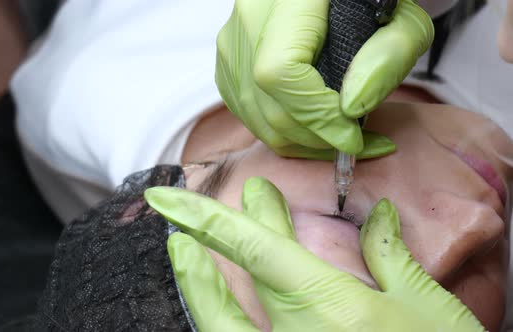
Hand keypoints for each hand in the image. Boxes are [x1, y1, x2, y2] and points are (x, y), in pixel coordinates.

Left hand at [144, 177, 484, 330]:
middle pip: (242, 277)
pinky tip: (221, 308)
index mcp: (329, 307)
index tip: (168, 199)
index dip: (205, 218)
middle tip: (201, 214)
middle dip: (221, 236)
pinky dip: (224, 320)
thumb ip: (392, 259)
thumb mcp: (428, 311)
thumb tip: (380, 215)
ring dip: (200, 285)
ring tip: (185, 255)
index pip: (254, 248)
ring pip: (220, 324)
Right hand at [215, 0, 433, 159]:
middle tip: (359, 142)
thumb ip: (388, 56)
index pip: (281, 73)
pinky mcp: (229, 64)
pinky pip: (249, 114)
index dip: (316, 115)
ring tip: (340, 138)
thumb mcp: (401, 18)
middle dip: (317, 138)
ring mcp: (232, 45)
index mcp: (288, 2)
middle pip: (268, 106)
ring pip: (256, 119)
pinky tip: (315, 127)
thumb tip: (350, 109)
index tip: (354, 135)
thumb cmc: (369, 2)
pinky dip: (284, 131)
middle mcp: (249, 22)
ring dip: (301, 140)